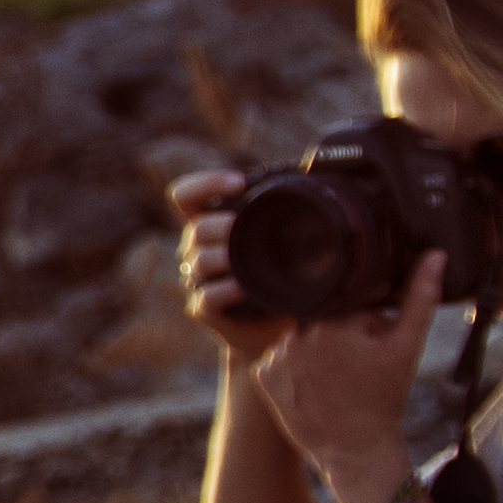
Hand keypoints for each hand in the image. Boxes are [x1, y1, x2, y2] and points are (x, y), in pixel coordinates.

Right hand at [166, 166, 281, 366]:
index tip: (239, 182)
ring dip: (224, 256)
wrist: (276, 329)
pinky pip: (208, 297)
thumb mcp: (283, 239)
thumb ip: (284, 211)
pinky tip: (245, 287)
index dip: (206, 184)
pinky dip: (227, 290)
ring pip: (199, 261)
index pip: (186, 195)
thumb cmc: (282, 276)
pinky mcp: (203, 309)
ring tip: (246, 257)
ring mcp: (198, 281)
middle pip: (196, 228)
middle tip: (243, 224)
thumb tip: (316, 174)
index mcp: (210, 224)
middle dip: (221, 224)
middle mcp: (197, 250)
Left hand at [255, 252, 444, 500]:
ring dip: (313, 347)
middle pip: (318, 316)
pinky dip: (294, 366)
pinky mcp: (261, 376)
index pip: (344, 298)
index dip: (361, 319)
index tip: (368, 344)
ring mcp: (275, 356)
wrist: (355, 448)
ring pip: (297, 336)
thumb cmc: (385, 397)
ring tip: (334, 376)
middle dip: (337, 331)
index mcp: (333, 319)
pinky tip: (313, 384)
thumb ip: (420, 296)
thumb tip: (434, 256)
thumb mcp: (407, 345)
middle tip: (352, 364)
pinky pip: (278, 358)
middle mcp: (297, 333)